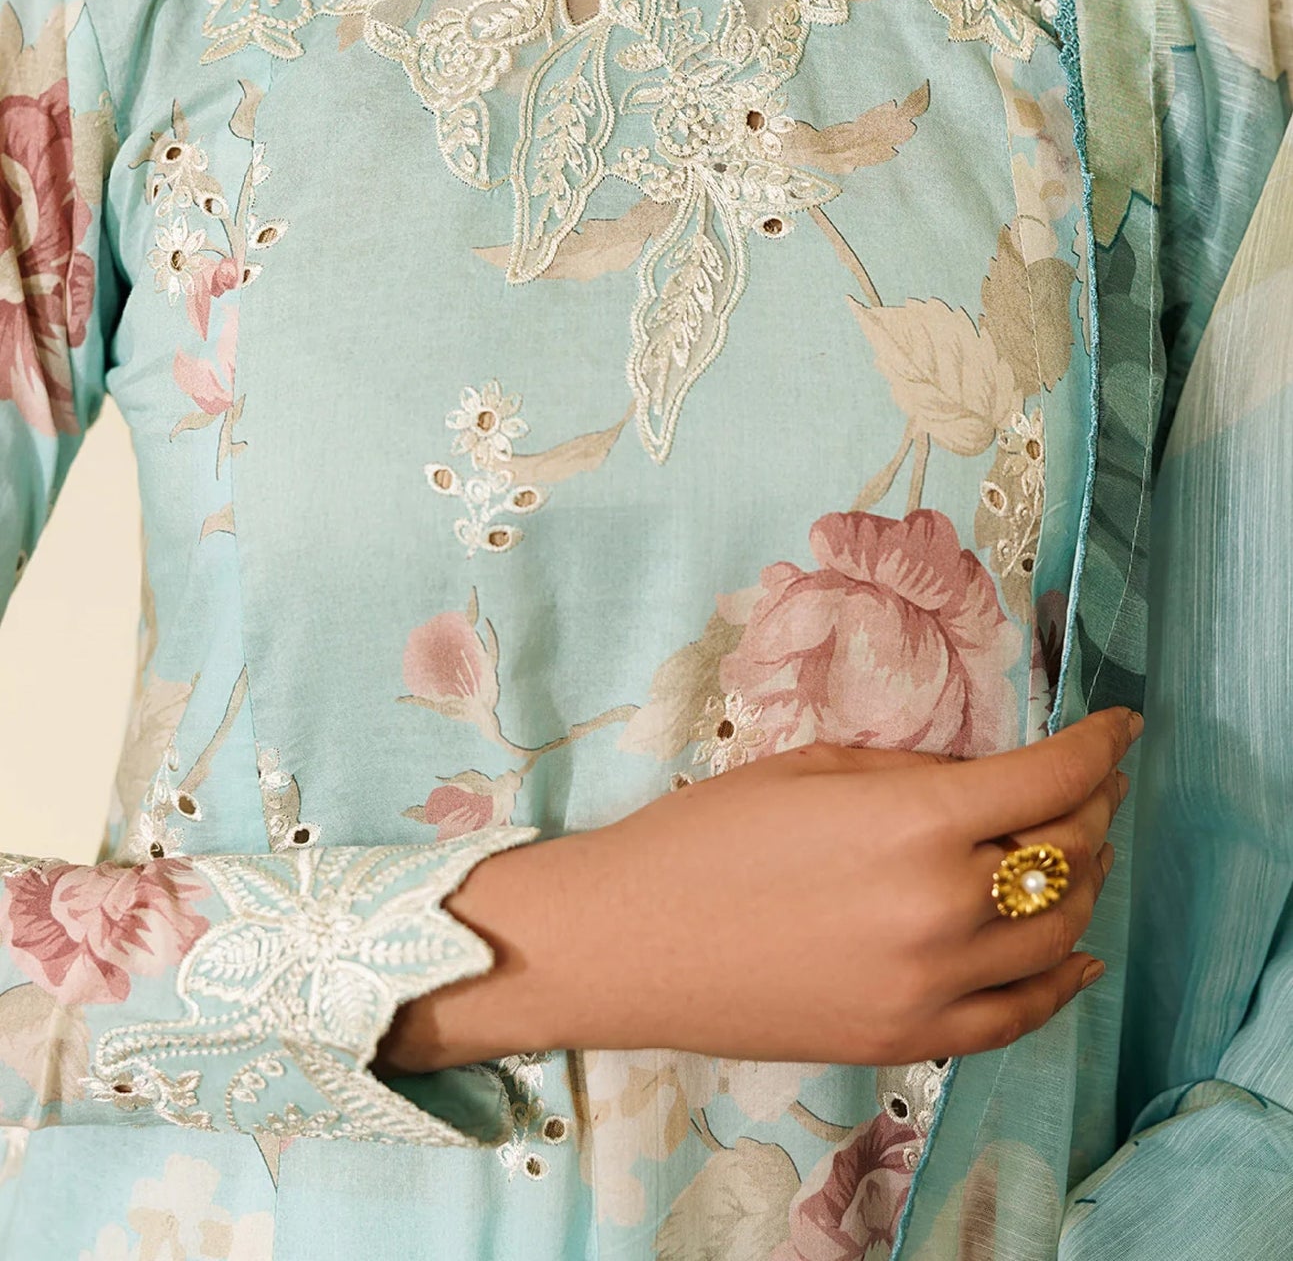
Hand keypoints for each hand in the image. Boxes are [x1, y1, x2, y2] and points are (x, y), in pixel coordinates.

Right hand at [375, 707, 1139, 1073]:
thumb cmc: (705, 836)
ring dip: (1084, 883)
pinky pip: (1019, 1015)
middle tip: (1093, 779)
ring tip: (1078, 848)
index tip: (1122, 725)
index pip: (1049, 778)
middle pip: (1069, 854)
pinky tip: (1076, 953)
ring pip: (1060, 934)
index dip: (1100, 744)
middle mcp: (943, 909)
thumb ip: (915, 774)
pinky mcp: (910, 1039)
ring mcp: (932, 986)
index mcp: (915, 823)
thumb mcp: (814, 769)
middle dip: (1094, 805)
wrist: (629, 942)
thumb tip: (985, 781)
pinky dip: (1061, 980)